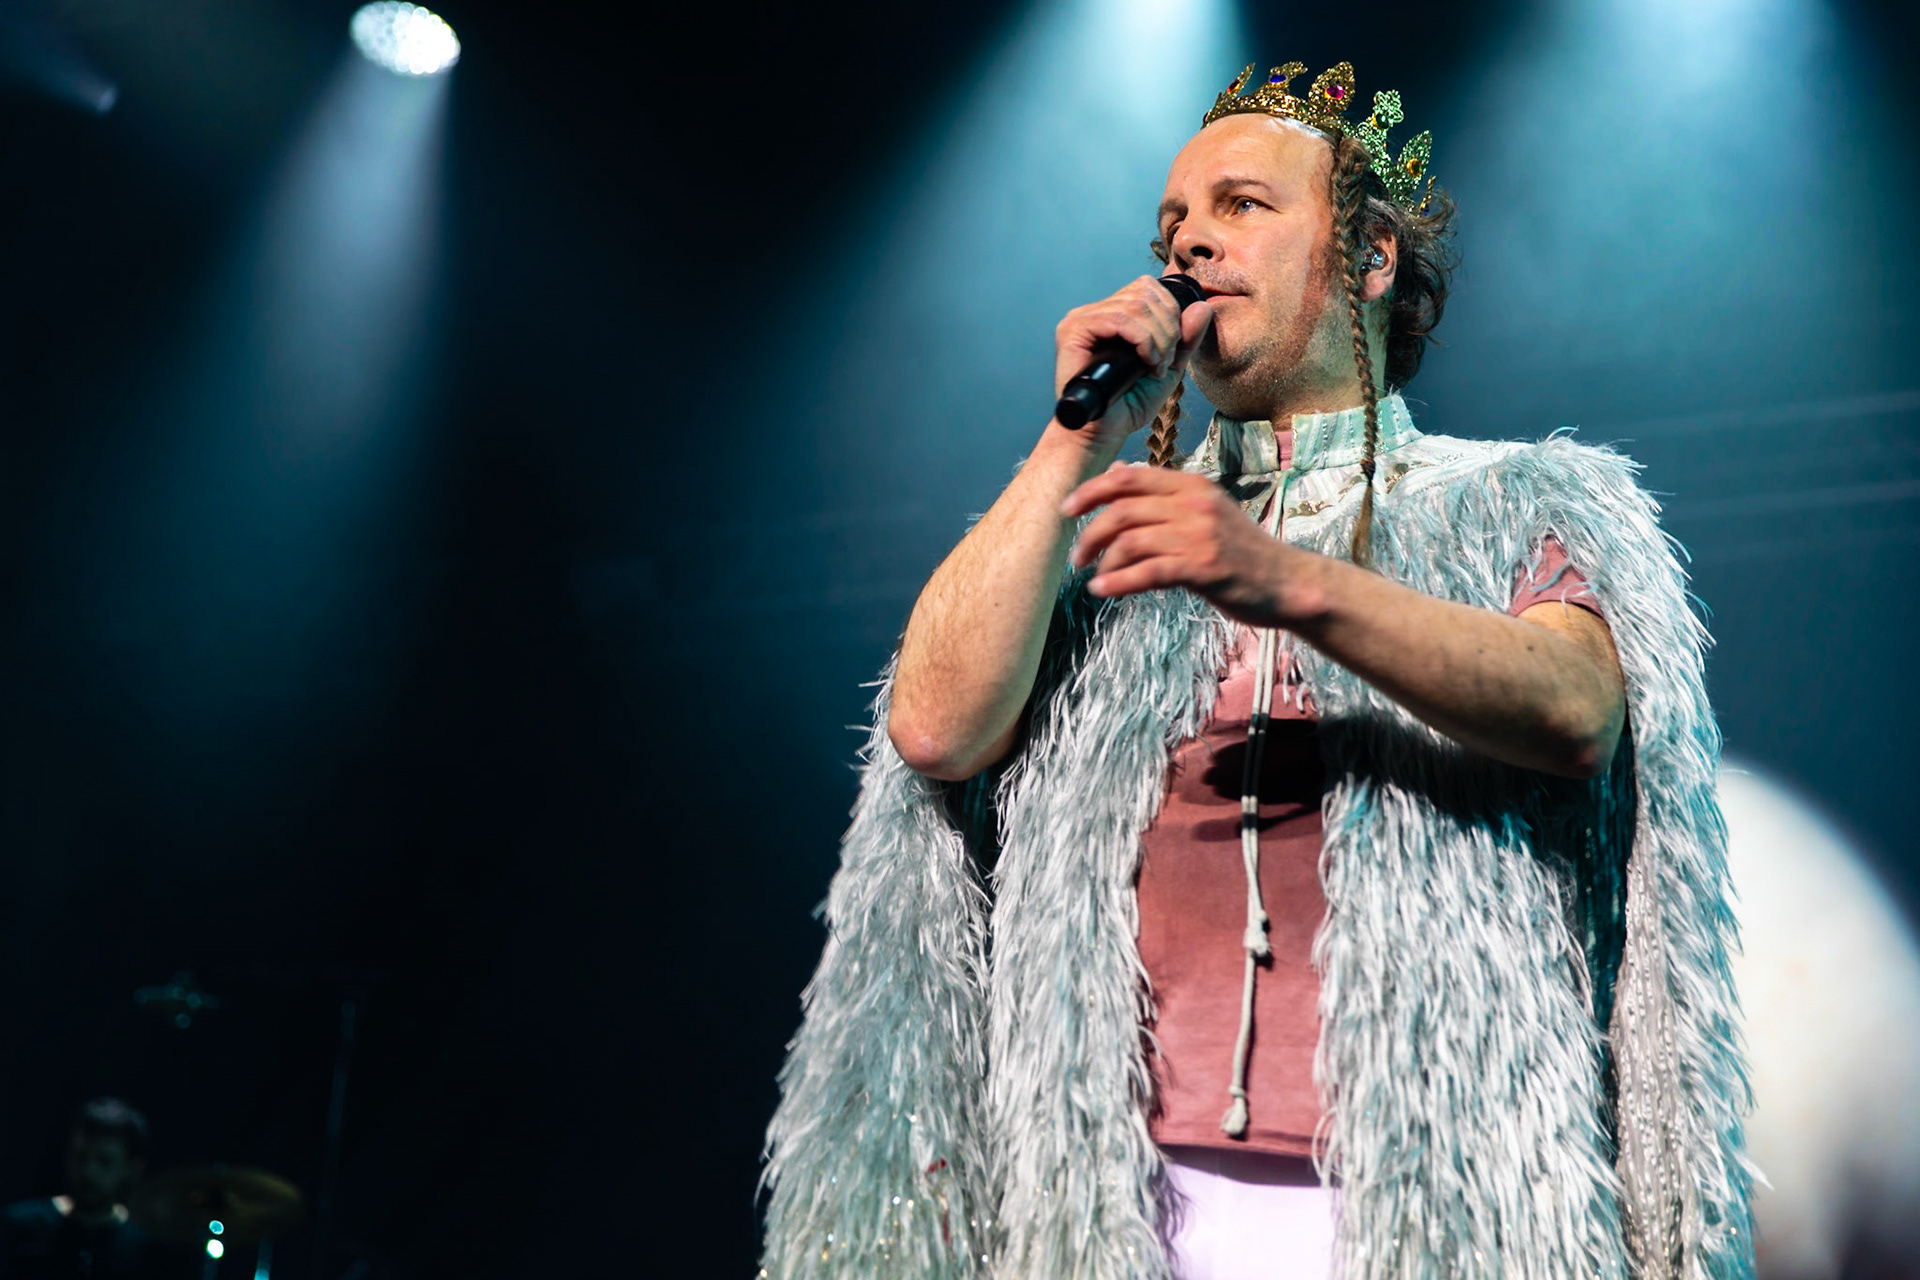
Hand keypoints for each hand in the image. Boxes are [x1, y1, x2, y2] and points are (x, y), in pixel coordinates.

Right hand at [1052, 275, 1213, 446]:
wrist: (1103, 433)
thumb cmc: (1129, 405)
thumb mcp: (1168, 368)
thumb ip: (1186, 339)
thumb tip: (1203, 306)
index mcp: (1112, 315)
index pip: (1147, 287)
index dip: (1170, 312)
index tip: (1171, 352)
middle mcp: (1095, 312)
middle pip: (1144, 292)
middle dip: (1167, 327)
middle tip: (1164, 362)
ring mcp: (1082, 319)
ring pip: (1135, 305)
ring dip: (1157, 337)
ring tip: (1154, 366)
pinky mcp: (1073, 330)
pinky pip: (1119, 318)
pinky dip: (1142, 339)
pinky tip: (1145, 361)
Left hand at [1062, 465, 1303, 626]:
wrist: (1287, 582)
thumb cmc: (1240, 551)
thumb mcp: (1204, 510)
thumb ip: (1162, 495)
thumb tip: (1118, 472)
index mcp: (1190, 486)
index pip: (1128, 478)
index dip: (1090, 491)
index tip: (1067, 509)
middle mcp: (1193, 504)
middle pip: (1121, 510)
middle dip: (1089, 534)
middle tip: (1076, 557)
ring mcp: (1199, 535)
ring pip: (1129, 541)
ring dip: (1101, 562)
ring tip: (1092, 578)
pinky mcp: (1202, 568)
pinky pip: (1146, 572)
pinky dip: (1117, 583)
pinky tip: (1103, 592)